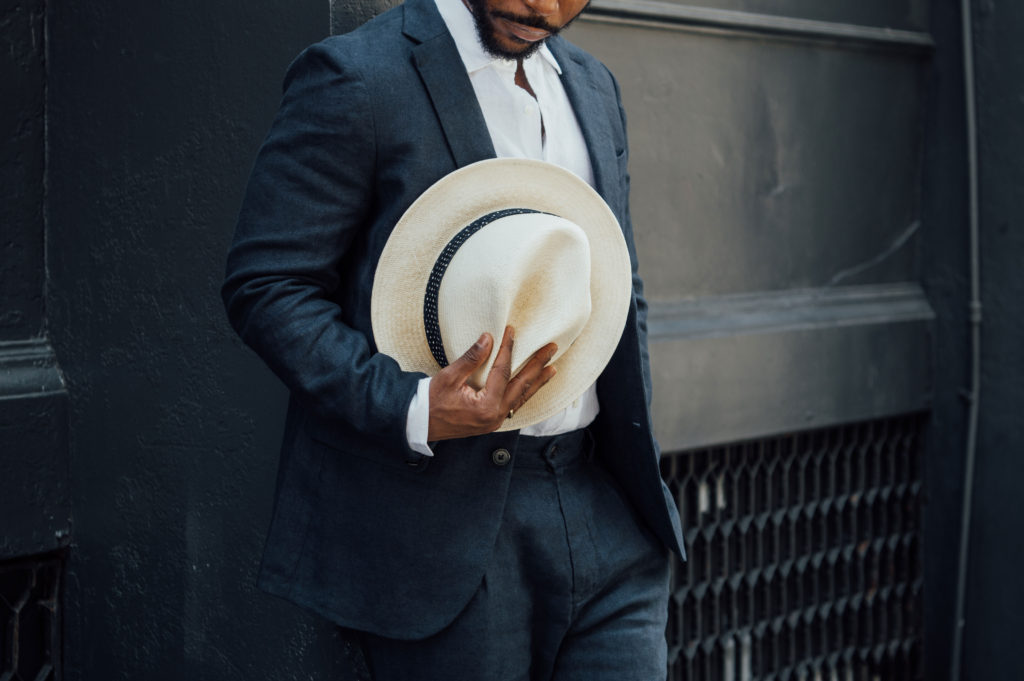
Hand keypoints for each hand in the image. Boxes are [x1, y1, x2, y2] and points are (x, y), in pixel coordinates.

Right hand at [427, 326, 556, 440]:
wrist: (419, 424)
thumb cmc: (430, 401)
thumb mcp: (448, 377)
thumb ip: (471, 359)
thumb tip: (488, 338)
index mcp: (486, 405)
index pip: (503, 371)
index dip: (508, 349)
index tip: (513, 330)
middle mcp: (495, 416)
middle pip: (522, 386)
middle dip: (538, 366)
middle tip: (552, 349)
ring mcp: (494, 421)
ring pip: (521, 398)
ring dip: (537, 381)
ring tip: (552, 368)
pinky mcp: (491, 422)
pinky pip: (514, 405)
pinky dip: (525, 393)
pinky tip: (531, 386)